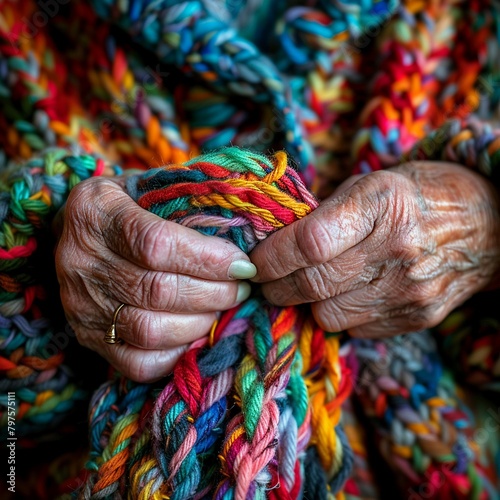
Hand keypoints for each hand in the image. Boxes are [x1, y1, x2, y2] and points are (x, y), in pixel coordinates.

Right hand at [55, 176, 255, 381]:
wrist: (80, 233)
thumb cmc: (129, 207)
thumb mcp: (149, 188)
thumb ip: (188, 201)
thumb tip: (245, 229)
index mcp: (95, 211)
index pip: (157, 244)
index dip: (207, 259)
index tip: (242, 265)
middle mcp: (80, 260)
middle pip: (158, 291)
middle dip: (214, 293)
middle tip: (240, 288)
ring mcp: (80, 304)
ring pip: (150, 330)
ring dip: (200, 323)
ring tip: (221, 307)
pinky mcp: (88, 337)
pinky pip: (137, 362)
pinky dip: (176, 353)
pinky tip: (195, 332)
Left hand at [250, 162, 499, 336]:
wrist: (485, 226)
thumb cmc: (414, 197)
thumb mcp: (368, 186)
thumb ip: (322, 216)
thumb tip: (270, 247)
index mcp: (383, 203)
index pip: (310, 242)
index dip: (272, 257)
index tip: (254, 261)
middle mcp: (399, 249)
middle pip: (314, 284)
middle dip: (275, 287)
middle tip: (264, 280)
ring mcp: (411, 290)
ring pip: (328, 315)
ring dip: (306, 303)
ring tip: (307, 284)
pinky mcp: (417, 318)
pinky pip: (355, 328)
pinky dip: (339, 314)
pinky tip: (346, 293)